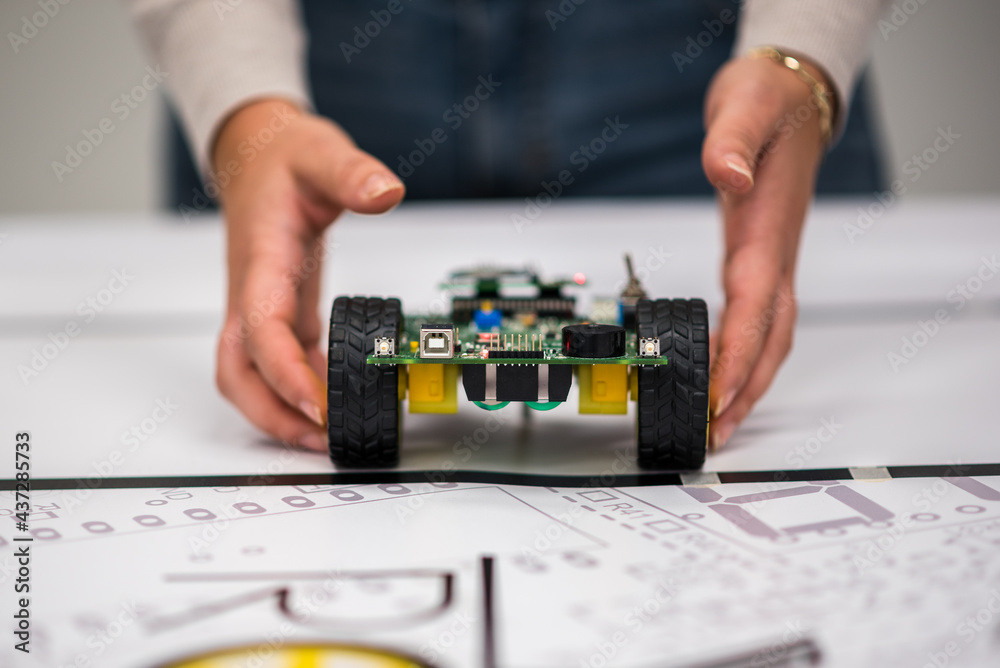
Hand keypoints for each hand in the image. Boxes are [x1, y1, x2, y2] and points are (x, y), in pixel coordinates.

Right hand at [212, 99, 403, 450]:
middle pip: (238, 371)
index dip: (283, 372)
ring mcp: (261, 307)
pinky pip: (276, 364)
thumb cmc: (281, 157)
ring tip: (324, 435)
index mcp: (261, 260)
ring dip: (278, 412)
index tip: (315, 404)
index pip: (260, 329)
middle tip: (319, 439)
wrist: (255, 152)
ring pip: (249, 376)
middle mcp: (253, 293)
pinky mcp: (278, 312)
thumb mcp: (320, 151)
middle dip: (271, 413)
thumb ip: (352, 172)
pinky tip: (330, 402)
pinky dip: (296, 391)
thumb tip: (385, 193)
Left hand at [700, 54, 833, 448]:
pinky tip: (722, 369)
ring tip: (721, 419)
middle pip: (771, 338)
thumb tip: (728, 175)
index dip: (739, 353)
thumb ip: (734, 141)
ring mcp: (773, 261)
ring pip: (770, 336)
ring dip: (749, 381)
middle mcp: (775, 255)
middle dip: (747, 389)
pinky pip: (758, 319)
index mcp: (767, 230)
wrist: (792, 98)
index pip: (756, 305)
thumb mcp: (748, 107)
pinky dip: (743, 352)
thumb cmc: (769, 105)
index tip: (720, 394)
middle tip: (718, 431)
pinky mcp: (761, 259)